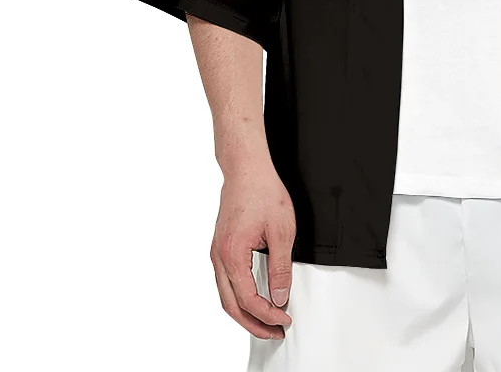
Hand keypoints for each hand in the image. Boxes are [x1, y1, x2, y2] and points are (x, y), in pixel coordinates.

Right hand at [211, 161, 296, 338]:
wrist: (247, 169)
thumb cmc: (263, 192)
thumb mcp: (281, 230)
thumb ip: (280, 267)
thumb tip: (279, 296)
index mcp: (232, 255)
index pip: (248, 299)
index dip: (267, 314)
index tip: (284, 320)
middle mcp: (218, 257)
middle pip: (231, 305)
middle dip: (253, 323)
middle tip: (275, 332)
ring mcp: (216, 252)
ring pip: (225, 295)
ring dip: (245, 312)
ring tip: (266, 321)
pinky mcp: (220, 247)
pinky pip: (225, 281)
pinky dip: (238, 296)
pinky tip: (253, 299)